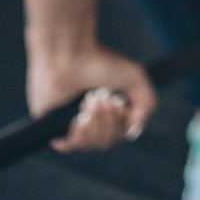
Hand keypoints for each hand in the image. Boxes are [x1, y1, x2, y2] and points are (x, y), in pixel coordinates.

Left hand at [26, 45, 156, 151]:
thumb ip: (147, 105)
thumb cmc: (100, 61)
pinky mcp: (52, 125)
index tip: (118, 101)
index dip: (124, 123)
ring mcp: (70, 124)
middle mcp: (89, 119)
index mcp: (107, 110)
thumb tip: (133, 133)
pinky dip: (78, 135)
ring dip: (95, 123)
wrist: (69, 53)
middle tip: (101, 96)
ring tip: (88, 100)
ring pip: (91, 145)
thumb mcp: (135, 78)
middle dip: (108, 120)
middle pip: (108, 142)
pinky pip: (69, 146)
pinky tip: (78, 118)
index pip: (121, 135)